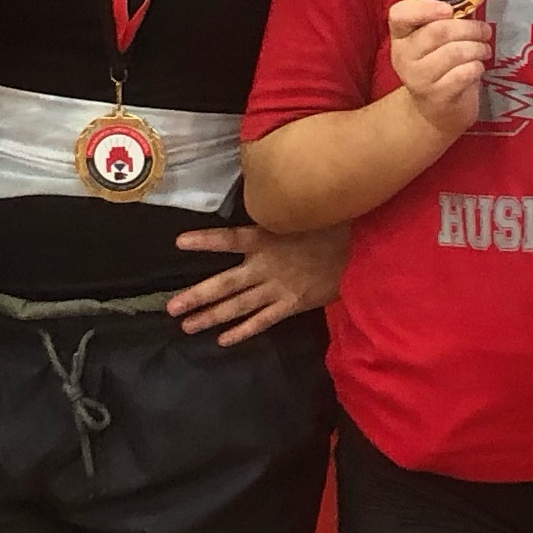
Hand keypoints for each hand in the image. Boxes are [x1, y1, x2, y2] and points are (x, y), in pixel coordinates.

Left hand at [163, 220, 345, 341]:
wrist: (361, 254)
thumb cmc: (333, 226)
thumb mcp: (303, 211)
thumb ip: (279, 210)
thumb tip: (265, 193)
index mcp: (267, 238)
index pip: (229, 239)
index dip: (205, 241)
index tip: (179, 242)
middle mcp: (265, 266)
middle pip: (225, 284)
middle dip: (197, 296)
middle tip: (171, 308)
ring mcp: (277, 288)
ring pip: (238, 306)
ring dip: (211, 316)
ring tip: (187, 326)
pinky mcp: (291, 305)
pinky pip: (263, 321)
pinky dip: (243, 331)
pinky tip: (223, 339)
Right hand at [387, 0, 492, 135]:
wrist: (435, 111)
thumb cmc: (439, 66)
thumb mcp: (434, 42)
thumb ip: (444, 21)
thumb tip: (470, 0)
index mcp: (400, 36)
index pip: (399, 15)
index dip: (424, 8)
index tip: (449, 9)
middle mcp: (403, 56)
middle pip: (437, 32)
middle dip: (469, 28)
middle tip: (485, 31)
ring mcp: (418, 78)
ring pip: (454, 53)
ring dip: (477, 48)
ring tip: (484, 49)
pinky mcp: (436, 97)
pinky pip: (463, 74)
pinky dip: (477, 67)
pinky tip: (478, 67)